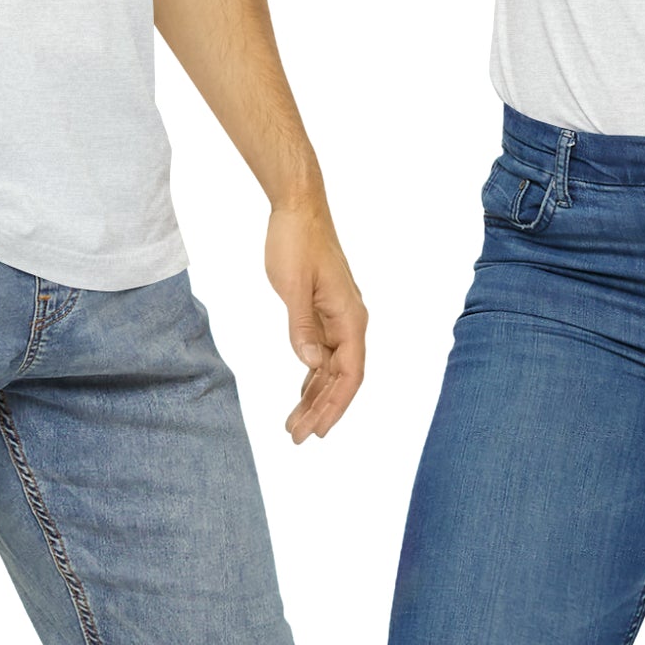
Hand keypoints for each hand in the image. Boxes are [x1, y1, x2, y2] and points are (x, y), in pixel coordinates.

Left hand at [266, 200, 366, 441]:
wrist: (298, 207)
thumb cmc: (297, 241)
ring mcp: (338, 315)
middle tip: (296, 437)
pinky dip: (312, 374)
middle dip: (322, 408)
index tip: (318, 432)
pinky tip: (301, 393)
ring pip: (331, 367)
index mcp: (350, 316)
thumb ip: (303, 326)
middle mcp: (350, 319)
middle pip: (341, 376)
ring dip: (315, 395)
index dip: (336, 406)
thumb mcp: (294, 286)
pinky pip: (323, 351)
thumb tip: (311, 364)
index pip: (350, 374)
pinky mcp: (324, 309)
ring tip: (294, 424)